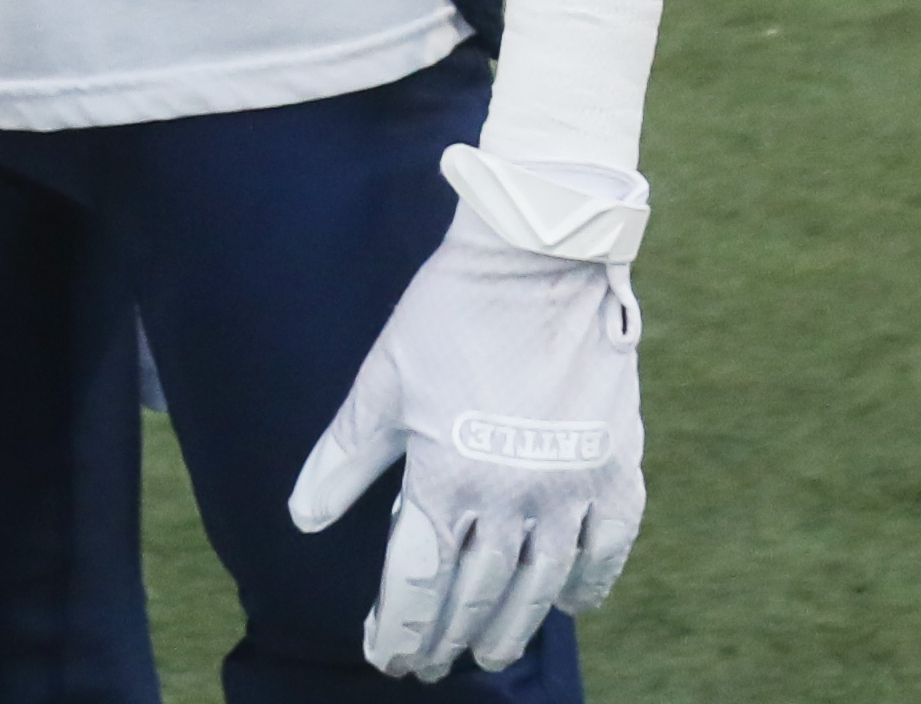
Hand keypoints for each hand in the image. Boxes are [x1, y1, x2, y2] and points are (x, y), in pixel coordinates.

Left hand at [285, 159, 648, 679]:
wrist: (540, 257)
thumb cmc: (449, 312)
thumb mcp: (383, 381)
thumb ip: (344, 457)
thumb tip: (304, 520)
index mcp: (447, 477)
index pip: (417, 583)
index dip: (398, 628)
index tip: (386, 656)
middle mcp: (512, 496)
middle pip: (477, 596)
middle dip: (448, 639)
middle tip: (433, 664)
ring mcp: (571, 486)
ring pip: (539, 586)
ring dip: (512, 628)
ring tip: (492, 652)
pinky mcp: (616, 466)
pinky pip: (607, 547)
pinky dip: (588, 584)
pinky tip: (570, 604)